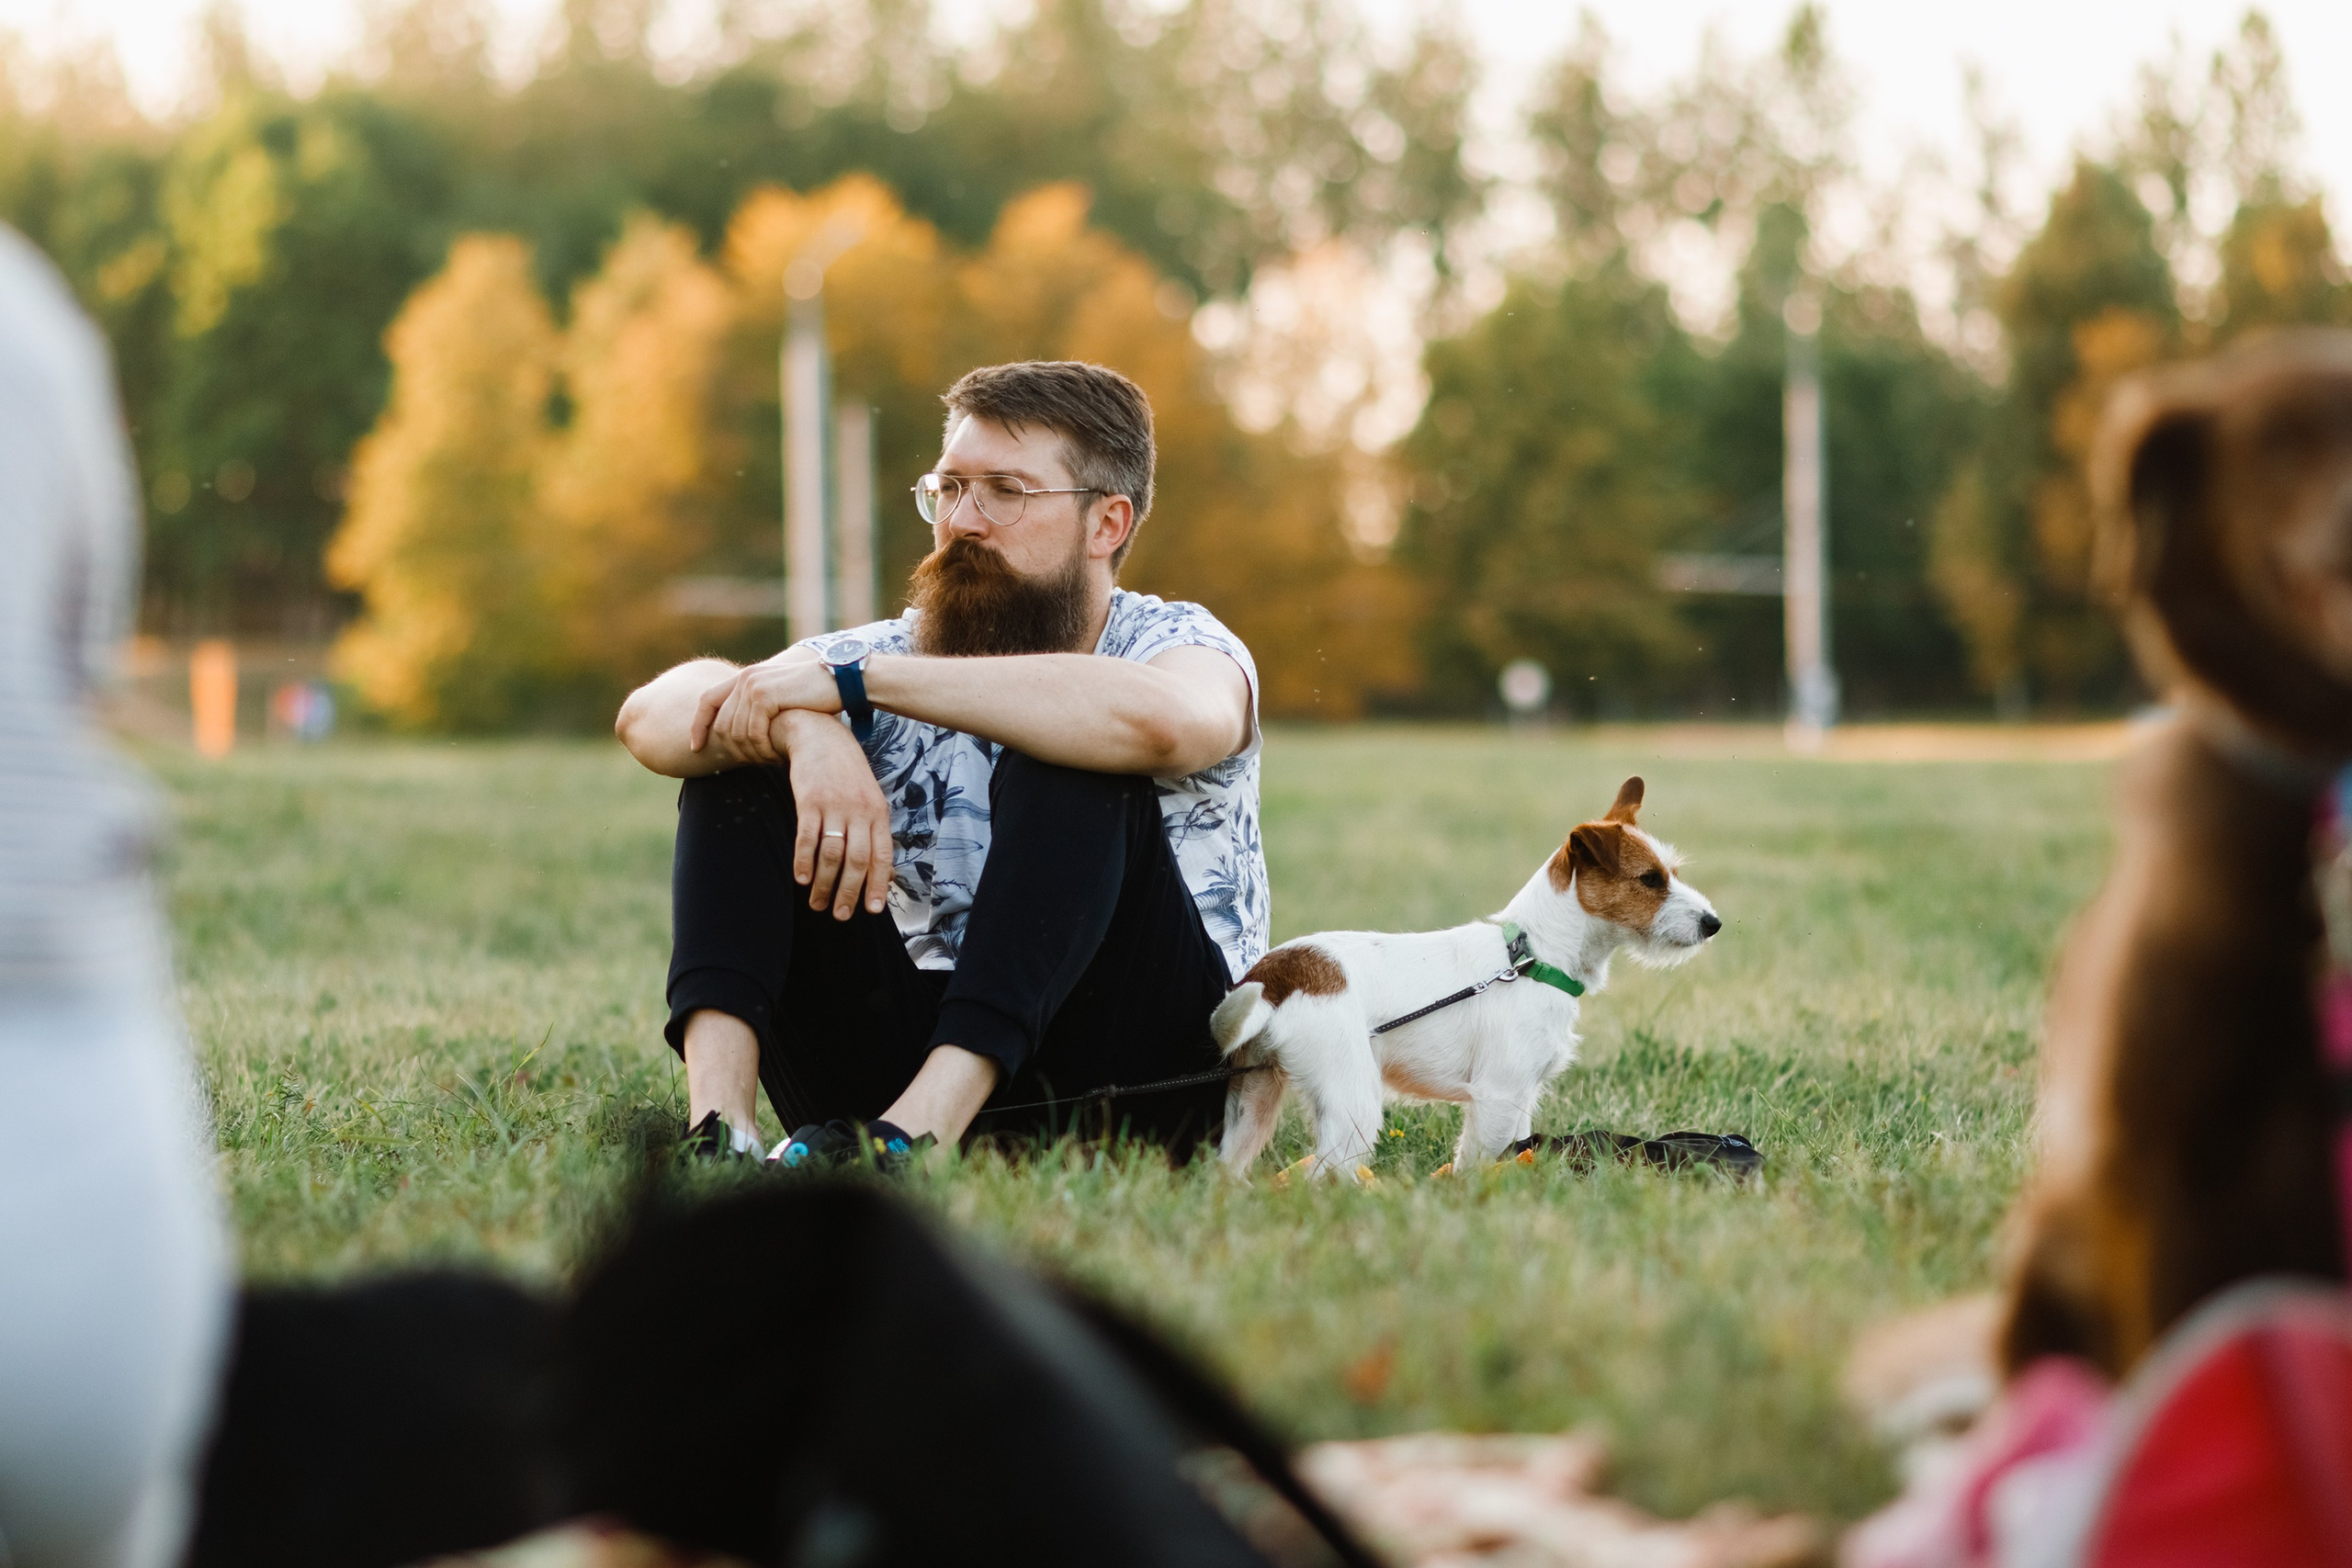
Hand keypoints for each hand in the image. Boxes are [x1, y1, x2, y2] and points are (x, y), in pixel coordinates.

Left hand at [690, 654, 837, 765]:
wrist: (842, 681)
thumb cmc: (818, 695)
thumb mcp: (782, 698)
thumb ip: (761, 708)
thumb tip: (743, 733)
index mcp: (745, 677)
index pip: (707, 701)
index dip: (699, 725)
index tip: (696, 748)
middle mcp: (744, 678)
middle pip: (721, 724)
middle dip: (734, 749)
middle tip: (755, 763)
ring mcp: (753, 686)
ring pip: (736, 732)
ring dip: (752, 753)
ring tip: (770, 760)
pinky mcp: (765, 696)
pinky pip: (753, 733)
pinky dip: (762, 749)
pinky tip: (775, 756)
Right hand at [778, 709, 893, 918]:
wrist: (820, 735)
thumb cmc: (847, 773)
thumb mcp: (870, 798)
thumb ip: (874, 832)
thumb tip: (883, 873)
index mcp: (878, 812)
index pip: (882, 855)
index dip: (877, 884)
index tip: (872, 910)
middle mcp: (860, 810)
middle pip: (857, 860)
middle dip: (848, 892)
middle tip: (840, 915)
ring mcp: (835, 805)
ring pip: (832, 854)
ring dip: (824, 883)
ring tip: (816, 903)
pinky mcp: (810, 800)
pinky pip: (807, 838)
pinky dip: (803, 861)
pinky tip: (800, 879)